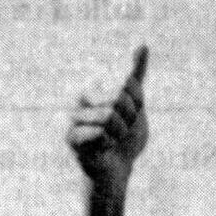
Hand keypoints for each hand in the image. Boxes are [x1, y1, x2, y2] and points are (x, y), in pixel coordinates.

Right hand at [67, 46, 148, 187]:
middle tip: (121, 130)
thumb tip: (143, 45)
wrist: (119, 170)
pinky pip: (99, 133)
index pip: (126, 83)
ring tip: (112, 140)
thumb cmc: (126, 138)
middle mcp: (82, 96)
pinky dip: (108, 144)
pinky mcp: (71, 137)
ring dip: (119, 133)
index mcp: (97, 85)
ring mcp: (74, 116)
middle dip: (129, 118)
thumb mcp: (138, 105)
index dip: (136, 103)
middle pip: (117, 97)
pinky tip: (102, 148)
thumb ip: (137, 76)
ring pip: (110, 116)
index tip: (131, 113)